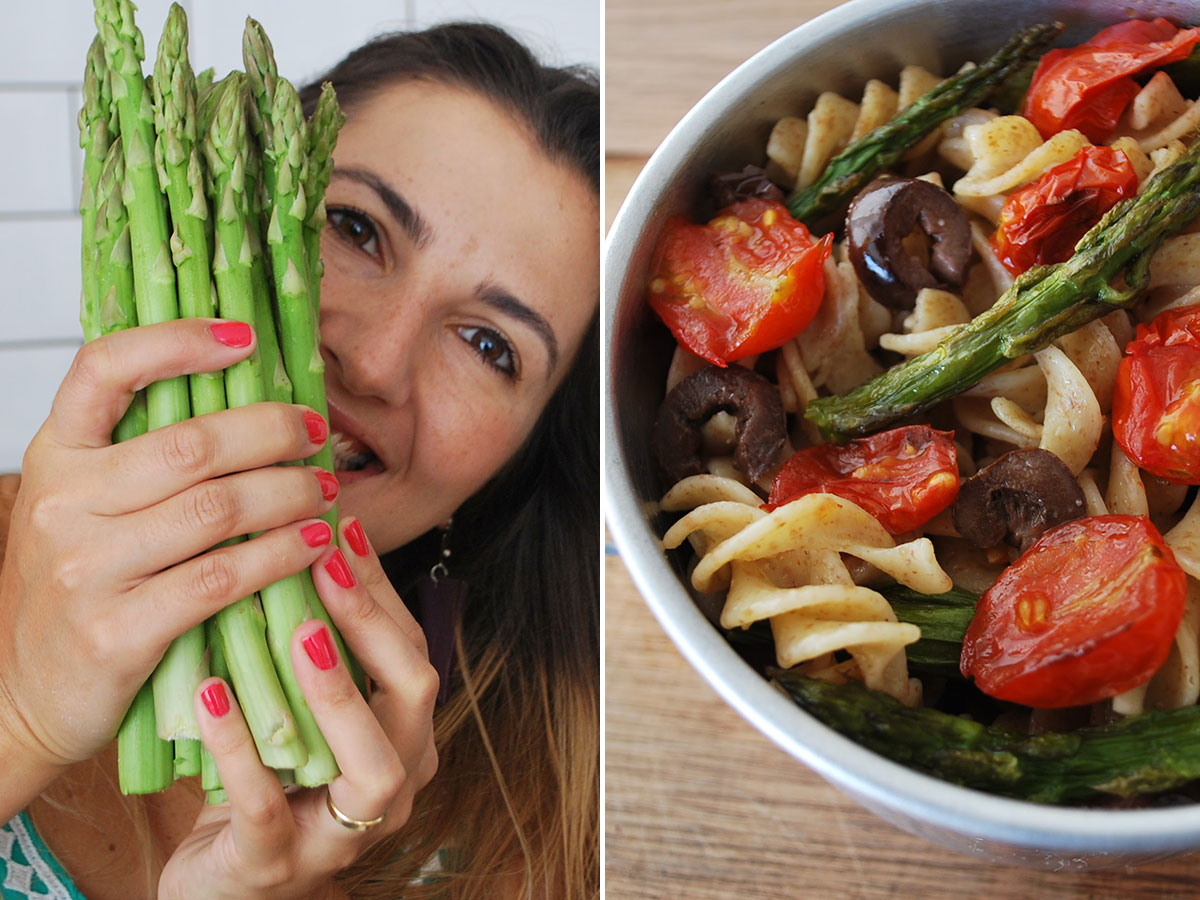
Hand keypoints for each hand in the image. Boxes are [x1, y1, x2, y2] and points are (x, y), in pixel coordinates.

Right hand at [0, 321, 336, 780]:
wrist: (21, 695)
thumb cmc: (74, 591)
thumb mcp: (84, 509)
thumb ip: (139, 459)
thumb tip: (242, 400)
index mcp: (56, 457)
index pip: (105, 369)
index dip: (179, 341)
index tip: (245, 337)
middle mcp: (65, 505)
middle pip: (190, 444)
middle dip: (271, 430)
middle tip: (316, 432)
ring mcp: (87, 570)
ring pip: (217, 509)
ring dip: (290, 493)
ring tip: (326, 490)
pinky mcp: (118, 631)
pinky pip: (221, 578)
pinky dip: (282, 555)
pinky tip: (314, 544)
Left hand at [159, 517, 438, 899]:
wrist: (215, 883)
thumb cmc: (261, 779)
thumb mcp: (291, 707)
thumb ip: (307, 646)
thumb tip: (296, 545)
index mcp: (401, 737)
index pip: (412, 649)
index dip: (382, 590)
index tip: (342, 529)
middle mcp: (392, 783)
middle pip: (416, 694)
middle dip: (374, 623)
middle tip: (326, 563)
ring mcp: (343, 833)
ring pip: (373, 766)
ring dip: (338, 692)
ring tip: (299, 632)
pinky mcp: (276, 866)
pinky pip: (268, 810)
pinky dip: (242, 748)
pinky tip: (210, 694)